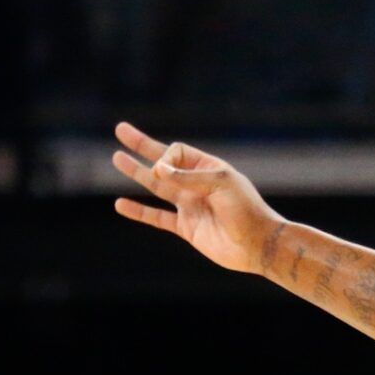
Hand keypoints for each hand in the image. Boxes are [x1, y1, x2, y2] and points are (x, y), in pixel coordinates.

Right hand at [111, 122, 284, 273]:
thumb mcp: (221, 185)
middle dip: (142, 146)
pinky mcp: (187, 228)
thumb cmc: (247, 211)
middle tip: (121, 129)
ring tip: (117, 158)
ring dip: (137, 172)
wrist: (258, 245)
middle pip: (164, 162)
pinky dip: (139, 211)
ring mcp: (191, 206)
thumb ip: (188, 177)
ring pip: (157, 187)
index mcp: (209, 169)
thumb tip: (157, 170)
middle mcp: (197, 185)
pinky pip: (158, 218)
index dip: (165, 157)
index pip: (177, 152)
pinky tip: (121, 205)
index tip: (164, 173)